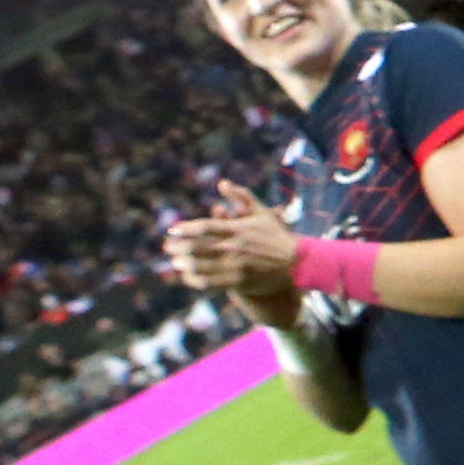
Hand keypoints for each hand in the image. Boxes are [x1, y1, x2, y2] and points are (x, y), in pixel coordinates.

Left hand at [163, 183, 301, 323]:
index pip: (204, 227)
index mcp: (239, 229)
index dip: (184, 229)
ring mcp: (236, 265)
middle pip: (197, 247)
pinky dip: (194, 279)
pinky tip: (187, 276)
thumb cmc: (276, 236)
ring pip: (200, 266)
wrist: (296, 263)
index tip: (172, 231)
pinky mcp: (238, 281)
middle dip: (178, 248)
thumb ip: (242, 197)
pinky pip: (209, 282)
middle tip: (167, 247)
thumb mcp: (261, 213)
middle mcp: (235, 246)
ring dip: (183, 264)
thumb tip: (222, 182)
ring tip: (174, 262)